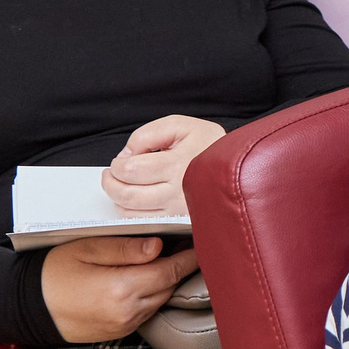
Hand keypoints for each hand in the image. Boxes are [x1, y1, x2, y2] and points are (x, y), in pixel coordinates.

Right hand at [41, 235, 197, 342]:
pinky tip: (145, 279)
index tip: (200, 242)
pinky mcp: (120, 332)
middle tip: (184, 245)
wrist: (28, 307)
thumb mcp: (87, 250)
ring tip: (164, 259)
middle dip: (180, 267)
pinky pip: (147, 311)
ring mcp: (125, 325)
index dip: (189, 257)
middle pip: (170, 286)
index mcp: (122, 289)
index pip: (171, 271)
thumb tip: (158, 246)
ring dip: (166, 281)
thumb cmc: (53, 274)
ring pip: (161, 299)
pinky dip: (152, 295)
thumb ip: (125, 248)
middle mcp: (129, 312)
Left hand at [102, 115, 223, 213]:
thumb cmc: (208, 143)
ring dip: (118, 198)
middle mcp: (179, 190)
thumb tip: (126, 154)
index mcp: (178, 163)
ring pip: (132, 213)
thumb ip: (148, 133)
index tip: (119, 160)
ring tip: (121, 185)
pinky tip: (135, 198)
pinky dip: (132, 212)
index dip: (117, 165)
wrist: (238, 164)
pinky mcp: (180, 220)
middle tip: (110, 174)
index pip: (131, 170)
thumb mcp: (180, 125)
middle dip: (110, 183)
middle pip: (127, 195)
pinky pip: (145, 223)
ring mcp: (180, 209)